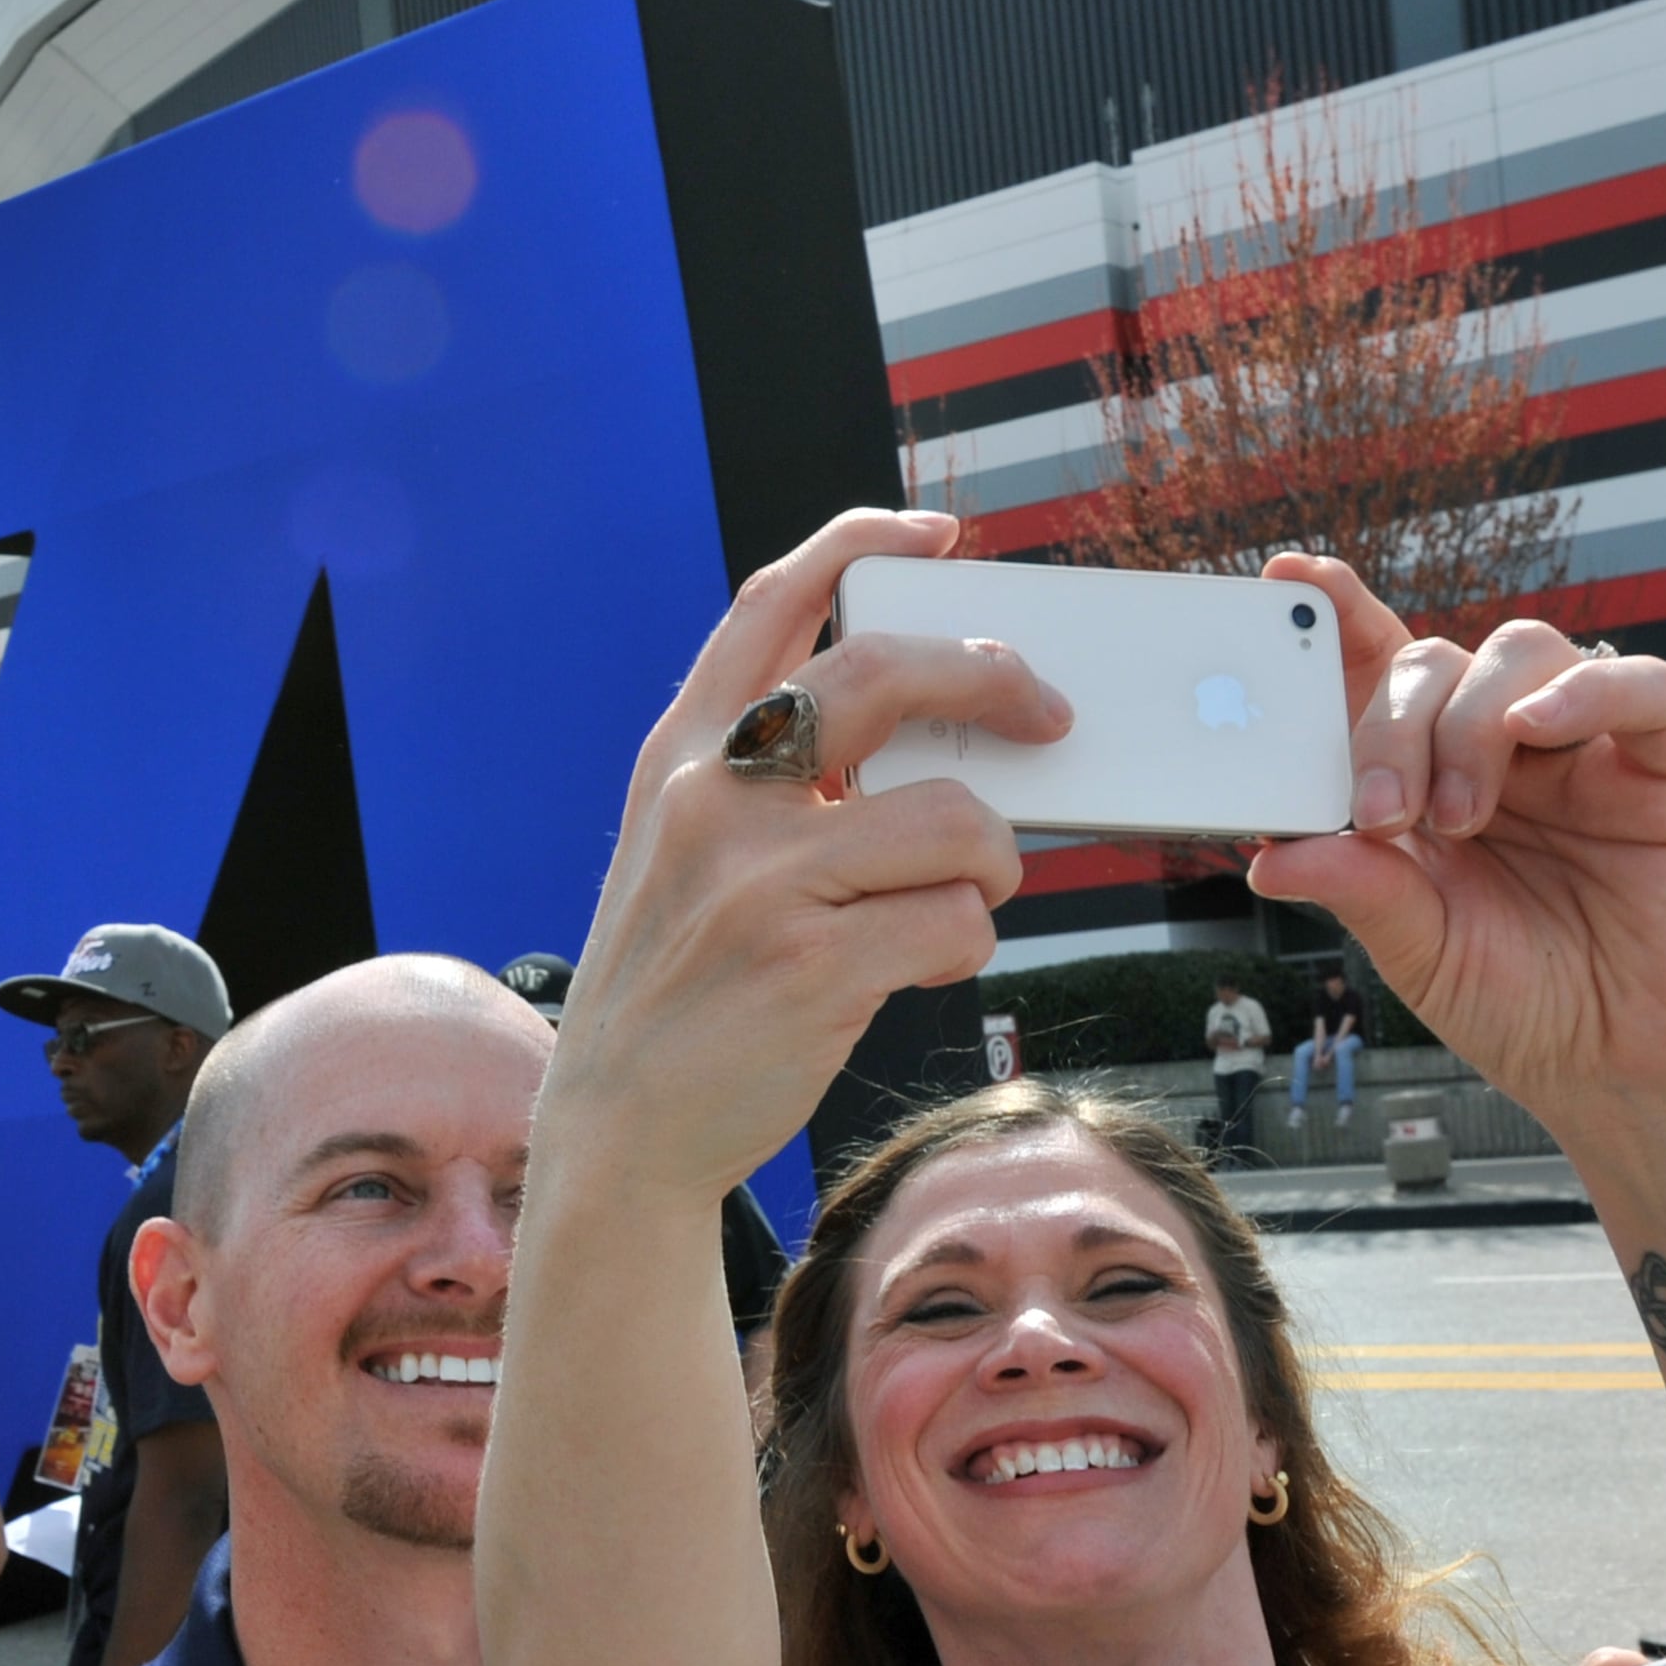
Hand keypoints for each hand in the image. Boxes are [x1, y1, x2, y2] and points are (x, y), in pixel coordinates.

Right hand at [548, 509, 1051, 1199]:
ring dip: (994, 860)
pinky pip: (957, 920)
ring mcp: (760, 882)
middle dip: (994, 680)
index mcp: (680, 757)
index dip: (860, 543)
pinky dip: (967, 943)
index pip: (772, 603)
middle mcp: (711, 801)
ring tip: (967, 895)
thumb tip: (926, 737)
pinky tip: (929, 964)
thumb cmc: (678, 990)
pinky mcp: (813, 967)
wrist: (619, 1130)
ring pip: (955, 816)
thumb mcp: (684, 854)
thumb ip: (768, 781)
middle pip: (885, 672)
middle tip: (1046, 715)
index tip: (933, 534)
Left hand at [1250, 559, 1665, 1112]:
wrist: (1626, 1066)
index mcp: (1426, 781)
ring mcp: (1580, 751)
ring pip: (1520, 653)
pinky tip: (1539, 732)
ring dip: (1470, 723)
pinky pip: (1637, 687)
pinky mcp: (1660, 768)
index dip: (1336, 619)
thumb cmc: (1522, 1003)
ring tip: (1459, 818)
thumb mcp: (1416, 949)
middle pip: (1434, 662)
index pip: (1376, 674)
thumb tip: (1270, 853)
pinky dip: (1585, 690)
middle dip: (1390, 727)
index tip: (1286, 582)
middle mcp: (1498, 751)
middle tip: (1383, 816)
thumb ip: (1357, 889)